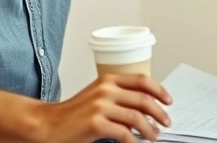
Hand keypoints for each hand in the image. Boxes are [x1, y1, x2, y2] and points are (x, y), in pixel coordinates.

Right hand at [33, 73, 173, 142]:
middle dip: (159, 113)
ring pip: (137, 118)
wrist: (48, 124)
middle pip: (143, 99)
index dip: (159, 90)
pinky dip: (133, 141)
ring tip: (152, 137)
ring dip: (149, 130)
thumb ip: (117, 97)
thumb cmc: (72, 114)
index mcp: (107, 80)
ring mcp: (100, 106)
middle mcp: (105, 89)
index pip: (142, 80)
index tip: (168, 101)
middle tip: (165, 123)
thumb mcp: (96, 97)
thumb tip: (143, 107)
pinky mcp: (95, 123)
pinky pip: (124, 134)